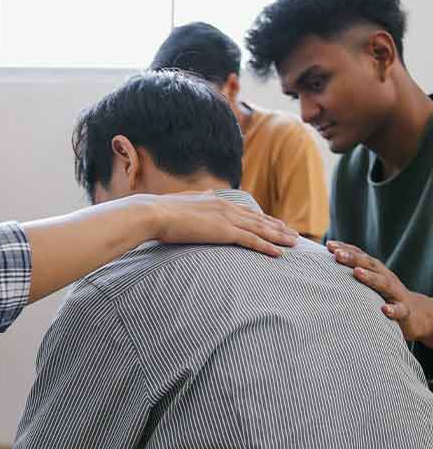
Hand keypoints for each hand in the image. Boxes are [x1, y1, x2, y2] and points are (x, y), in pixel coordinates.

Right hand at [147, 191, 297, 255]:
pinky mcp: (224, 231)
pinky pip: (251, 241)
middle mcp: (226, 207)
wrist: (155, 213)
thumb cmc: (162, 212)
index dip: (263, 218)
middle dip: (278, 227)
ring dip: (279, 237)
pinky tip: (278, 253)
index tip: (276, 223)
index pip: (245, 211)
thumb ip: (197, 200)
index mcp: (216, 201)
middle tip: (293, 234)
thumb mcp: (183, 203)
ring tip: (294, 243)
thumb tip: (202, 195)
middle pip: (258, 219)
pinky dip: (266, 246)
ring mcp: (226, 219)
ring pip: (260, 229)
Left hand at [328, 240, 432, 346]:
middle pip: (369, 265)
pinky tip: (384, 310)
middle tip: (336, 254)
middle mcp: (385, 277)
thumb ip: (349, 275)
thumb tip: (321, 266)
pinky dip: (393, 310)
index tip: (328, 245)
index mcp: (375, 271)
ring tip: (357, 272)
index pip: (359, 256)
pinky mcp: (404, 312)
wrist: (414, 315)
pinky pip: (400, 310)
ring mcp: (396, 294)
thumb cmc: (382, 296)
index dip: (345, 249)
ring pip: (384, 283)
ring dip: (370, 277)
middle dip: (353, 258)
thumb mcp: (368, 283)